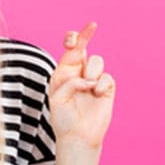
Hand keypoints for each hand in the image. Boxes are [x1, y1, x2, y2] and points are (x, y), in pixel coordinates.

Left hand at [49, 22, 116, 148]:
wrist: (78, 136)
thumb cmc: (63, 117)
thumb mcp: (57, 97)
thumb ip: (69, 82)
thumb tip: (90, 79)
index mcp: (63, 72)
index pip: (69, 50)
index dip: (75, 37)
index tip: (81, 31)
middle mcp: (78, 72)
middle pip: (83, 48)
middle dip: (85, 37)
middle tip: (90, 27)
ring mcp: (93, 79)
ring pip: (97, 61)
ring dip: (91, 72)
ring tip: (88, 88)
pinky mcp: (106, 88)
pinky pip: (107, 77)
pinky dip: (101, 85)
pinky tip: (97, 95)